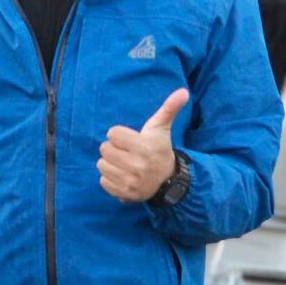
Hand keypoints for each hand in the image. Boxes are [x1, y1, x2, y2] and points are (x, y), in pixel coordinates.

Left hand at [97, 88, 189, 202]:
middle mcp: (137, 165)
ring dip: (109, 162)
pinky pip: (103, 181)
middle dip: (113, 148)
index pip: (112, 134)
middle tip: (125, 151)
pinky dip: (109, 177)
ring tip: (122, 162)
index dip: (119, 134)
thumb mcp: (162, 128)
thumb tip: (184, 91)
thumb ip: (170, 108)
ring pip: (101, 165)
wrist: (167, 179)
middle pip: (105, 149)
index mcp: (144, 147)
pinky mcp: (124, 193)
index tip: (129, 139)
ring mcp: (130, 181)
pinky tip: (121, 174)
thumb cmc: (159, 148)